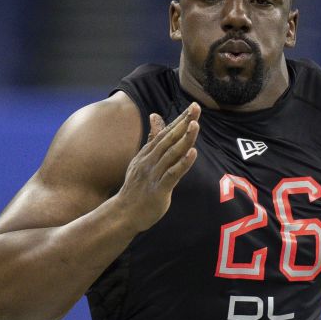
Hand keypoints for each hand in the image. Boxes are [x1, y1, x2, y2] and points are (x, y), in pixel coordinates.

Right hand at [117, 102, 200, 230]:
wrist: (123, 213)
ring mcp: (153, 174)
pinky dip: (183, 163)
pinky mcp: (159, 189)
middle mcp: (150, 160)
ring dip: (184, 139)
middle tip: (196, 108)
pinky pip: (172, 174)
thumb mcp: (142, 159)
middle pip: (169, 138)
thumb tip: (155, 116)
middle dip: (184, 122)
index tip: (193, 106)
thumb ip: (152, 139)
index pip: (166, 133)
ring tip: (195, 125)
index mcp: (148, 153)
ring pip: (171, 153)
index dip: (180, 119)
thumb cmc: (136, 187)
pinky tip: (192, 153)